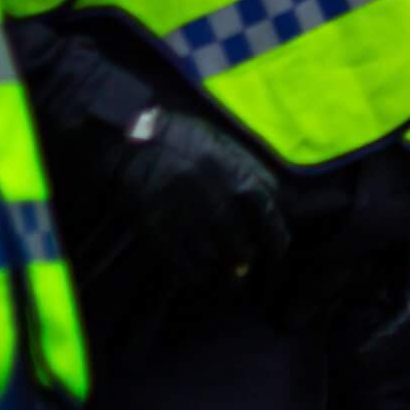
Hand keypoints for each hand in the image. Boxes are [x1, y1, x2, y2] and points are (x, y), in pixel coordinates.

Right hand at [104, 108, 289, 290]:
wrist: (131, 135)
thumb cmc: (182, 137)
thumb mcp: (225, 144)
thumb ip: (250, 171)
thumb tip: (276, 200)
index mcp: (237, 175)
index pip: (269, 217)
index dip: (276, 238)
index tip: (277, 249)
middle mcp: (216, 199)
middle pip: (242, 245)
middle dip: (247, 257)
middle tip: (246, 261)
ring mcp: (186, 216)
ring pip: (215, 258)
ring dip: (223, 267)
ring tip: (227, 273)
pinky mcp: (157, 229)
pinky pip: (182, 265)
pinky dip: (194, 274)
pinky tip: (198, 273)